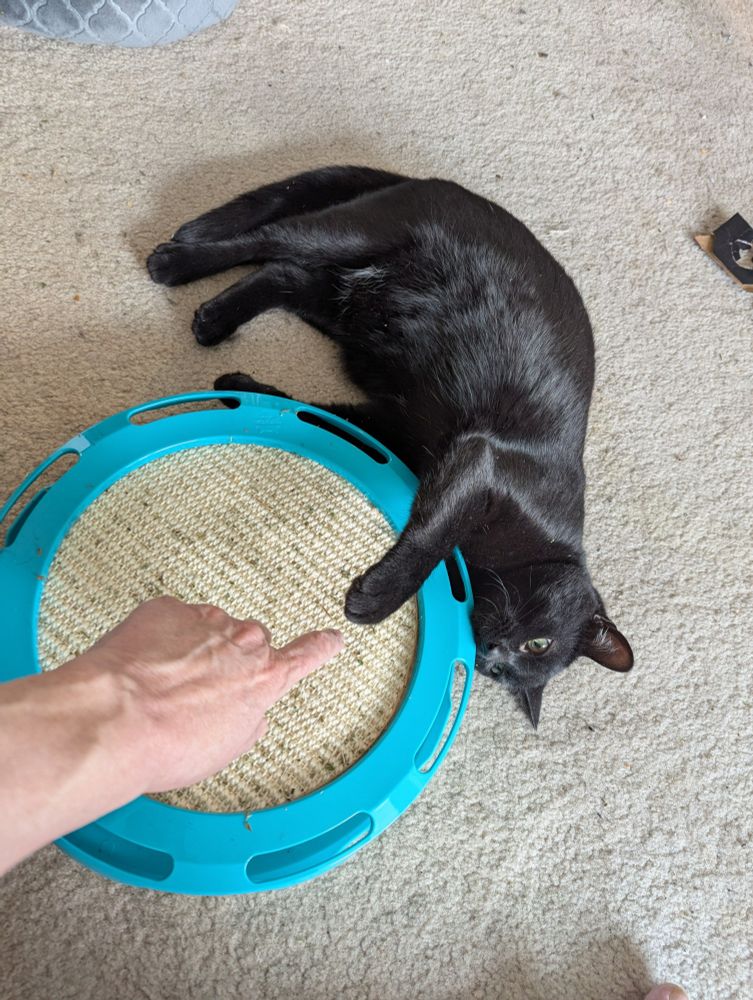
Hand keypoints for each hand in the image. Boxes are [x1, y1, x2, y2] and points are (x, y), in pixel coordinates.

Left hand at [81, 596, 343, 791]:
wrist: (115, 720)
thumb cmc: (169, 742)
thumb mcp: (227, 748)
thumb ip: (248, 720)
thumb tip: (248, 714)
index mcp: (264, 677)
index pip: (308, 655)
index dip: (322, 646)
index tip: (333, 638)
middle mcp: (242, 642)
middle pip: (245, 645)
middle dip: (226, 662)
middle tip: (196, 692)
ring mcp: (205, 620)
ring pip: (205, 631)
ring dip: (190, 651)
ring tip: (161, 687)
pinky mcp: (167, 609)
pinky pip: (170, 622)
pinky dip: (159, 640)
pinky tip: (143, 668)